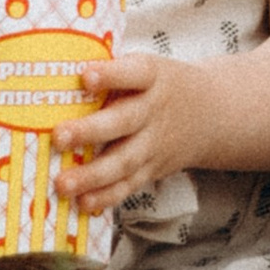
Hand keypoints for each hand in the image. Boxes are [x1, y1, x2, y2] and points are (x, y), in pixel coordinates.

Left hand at [58, 51, 216, 212]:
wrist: (212, 113)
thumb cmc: (161, 85)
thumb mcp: (147, 67)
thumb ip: (112, 70)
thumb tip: (57, 66)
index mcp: (153, 77)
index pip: (134, 73)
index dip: (111, 74)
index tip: (84, 76)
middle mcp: (154, 111)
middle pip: (124, 121)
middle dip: (90, 131)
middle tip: (59, 137)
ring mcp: (154, 143)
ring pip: (124, 161)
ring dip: (92, 175)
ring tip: (62, 183)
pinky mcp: (152, 169)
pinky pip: (129, 185)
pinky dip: (106, 196)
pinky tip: (83, 202)